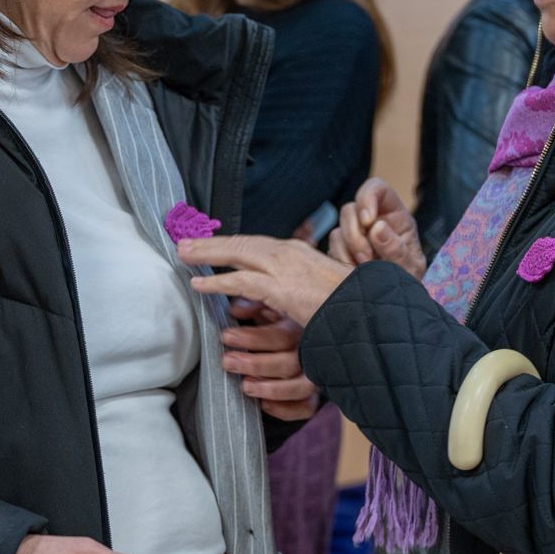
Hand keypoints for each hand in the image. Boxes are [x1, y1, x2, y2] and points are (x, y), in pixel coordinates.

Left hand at [179, 235, 352, 328]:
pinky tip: (200, 283)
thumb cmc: (348, 304)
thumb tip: (269, 299)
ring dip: (207, 253)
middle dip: (211, 242)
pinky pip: (242, 282)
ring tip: (183, 254)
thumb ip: (292, 289)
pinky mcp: (283, 287)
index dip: (231, 244)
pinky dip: (218, 281)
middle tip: (185, 242)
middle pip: (243, 243)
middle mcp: (290, 252)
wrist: (371, 311)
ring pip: (238, 254)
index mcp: (298, 251)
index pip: (257, 244)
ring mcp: (286, 267)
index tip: (211, 244)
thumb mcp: (317, 289)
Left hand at [224, 298, 316, 420]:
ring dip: (271, 388)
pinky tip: (263, 405)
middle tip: (228, 362)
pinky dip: (285, 409)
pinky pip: (306, 407)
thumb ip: (252, 306)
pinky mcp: (313, 395)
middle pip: (290, 362)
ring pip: (300, 386)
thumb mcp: (266, 309)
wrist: (298, 344)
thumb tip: (236, 309)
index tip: (225, 337)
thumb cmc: (276, 324)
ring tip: (245, 386)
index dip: (252, 338)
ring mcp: (315, 375)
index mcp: (300, 327)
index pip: (281, 335)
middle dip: (256, 364)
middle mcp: (311, 352)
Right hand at [327, 178, 426, 279]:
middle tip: (366, 258)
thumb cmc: (408, 280)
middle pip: (351, 209)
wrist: (396, 304)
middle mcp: (373, 220)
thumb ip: (396, 249)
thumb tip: (377, 228)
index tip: (367, 221)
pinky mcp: (342, 250)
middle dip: (355, 235)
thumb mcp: (409, 267)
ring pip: (338, 229)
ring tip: (362, 269)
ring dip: (348, 251)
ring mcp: (355, 234)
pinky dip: (340, 261)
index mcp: (395, 216)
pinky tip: (352, 272)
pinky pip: (330, 247)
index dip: (367, 197)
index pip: (377, 189)